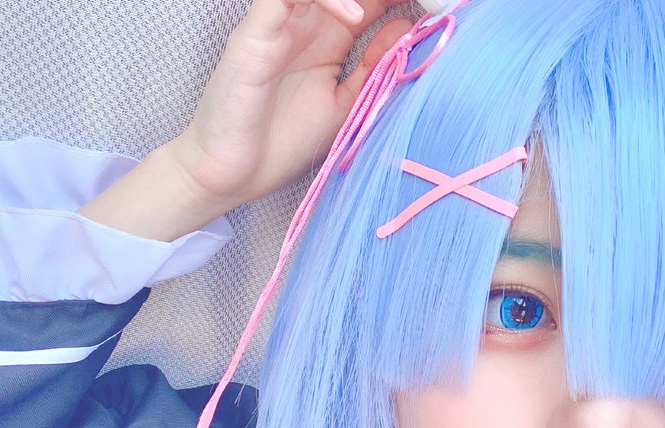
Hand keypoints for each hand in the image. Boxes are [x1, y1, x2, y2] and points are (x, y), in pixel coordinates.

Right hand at [168, 0, 412, 212]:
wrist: (229, 174)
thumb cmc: (280, 142)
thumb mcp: (346, 103)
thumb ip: (375, 66)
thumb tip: (408, 26)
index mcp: (327, 36)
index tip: (435, 3)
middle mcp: (304, 22)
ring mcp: (278, 24)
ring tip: (391, 1)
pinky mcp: (254, 33)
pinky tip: (354, 16)